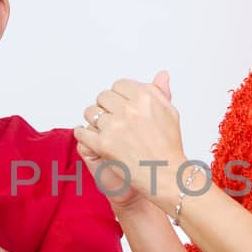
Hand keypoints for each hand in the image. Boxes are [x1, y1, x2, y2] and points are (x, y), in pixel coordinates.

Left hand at [74, 71, 188, 211]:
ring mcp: (115, 126)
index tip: (121, 107)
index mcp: (145, 97)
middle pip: (103, 97)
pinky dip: (84, 135)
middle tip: (113, 121)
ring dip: (94, 121)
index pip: (118, 85)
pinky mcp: (103, 144)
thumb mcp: (170, 113)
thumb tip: (161, 74)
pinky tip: (93, 139)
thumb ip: (160, 92)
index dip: (118, 97)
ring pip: (90, 112)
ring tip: (104, 131)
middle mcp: (129, 109)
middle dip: (106, 108)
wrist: (167, 176)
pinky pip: (82, 131)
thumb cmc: (169, 147)